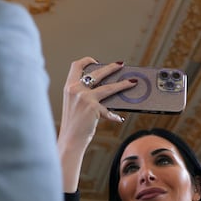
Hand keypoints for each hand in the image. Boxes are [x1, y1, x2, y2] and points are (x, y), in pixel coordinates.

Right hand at [58, 57, 136, 192]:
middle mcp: (76, 89)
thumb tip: (105, 89)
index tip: (96, 61)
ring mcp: (85, 98)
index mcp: (69, 87)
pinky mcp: (94, 108)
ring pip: (109, 87)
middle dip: (111, 67)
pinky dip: (115, 116)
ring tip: (132, 82)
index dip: (87, 61)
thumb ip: (83, 95)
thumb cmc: (73, 124)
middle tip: (121, 65)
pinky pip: (109, 111)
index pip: (77, 66)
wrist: (70, 139)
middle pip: (97, 73)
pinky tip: (119, 118)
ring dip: (123, 84)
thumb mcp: (74, 105)